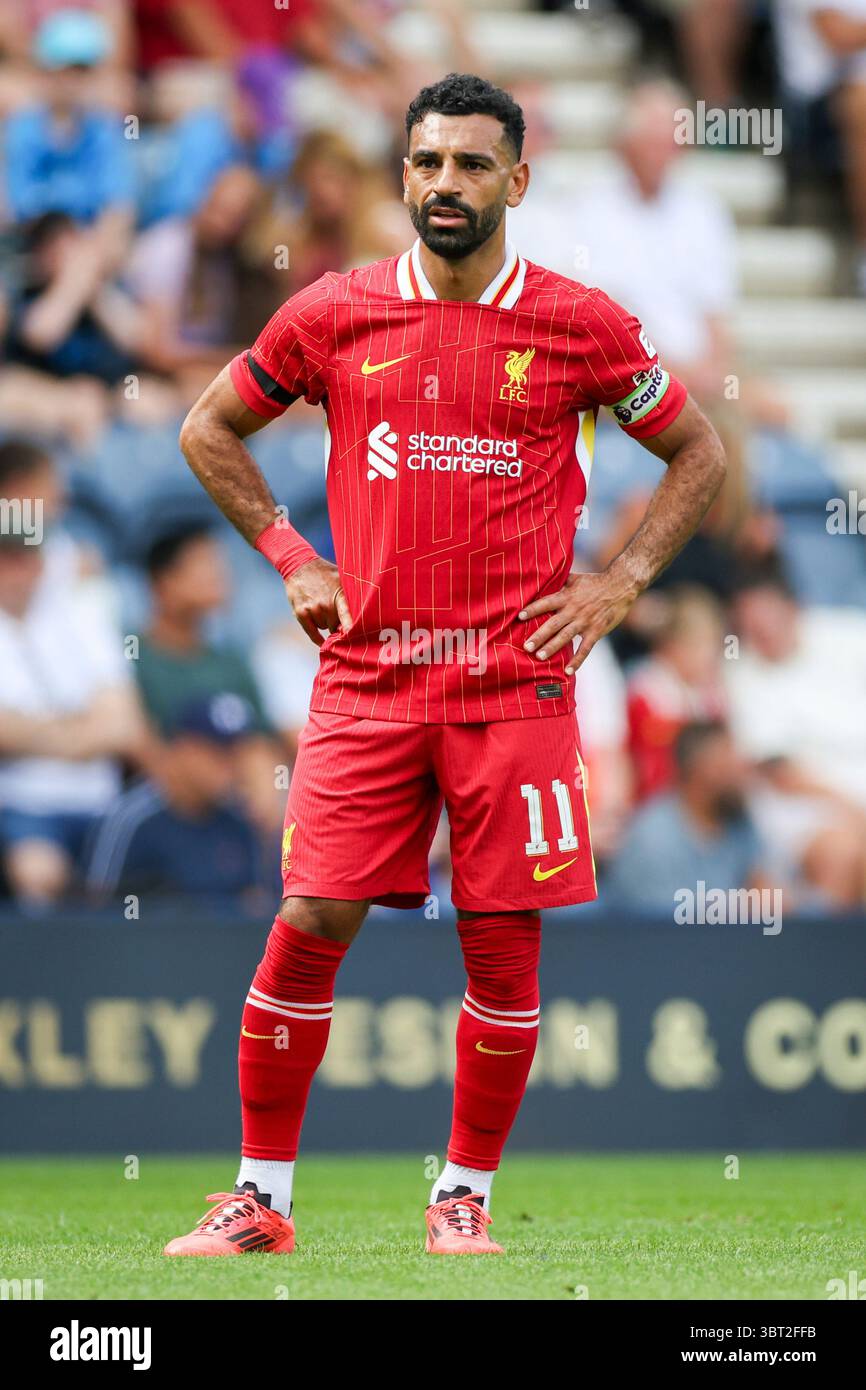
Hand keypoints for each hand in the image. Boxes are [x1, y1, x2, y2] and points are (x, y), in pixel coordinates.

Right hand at [286, 558, 351, 645]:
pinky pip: (312, 633)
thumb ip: (352, 593)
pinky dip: (317, 638)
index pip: (346, 614)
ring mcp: (313, 610)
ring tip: (322, 607)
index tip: (354, 636)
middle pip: (337, 626)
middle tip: (335, 611)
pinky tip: (322, 643)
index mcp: (339, 595)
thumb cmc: (325, 573)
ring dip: (325, 623)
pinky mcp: (301, 613)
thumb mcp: (342, 578)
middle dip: (338, 622)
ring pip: (325, 628)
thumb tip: (370, 607)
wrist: (299, 565)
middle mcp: (326, 604)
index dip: (350, 627)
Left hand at [519, 565, 641, 674]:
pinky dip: (577, 660)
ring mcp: (585, 622)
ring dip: (552, 647)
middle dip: (539, 635)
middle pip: (553, 624)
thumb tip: (541, 577)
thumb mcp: (575, 578)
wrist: (620, 586)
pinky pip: (585, 648)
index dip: (533, 609)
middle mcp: (574, 610)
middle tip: (526, 646)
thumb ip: (558, 581)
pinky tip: (568, 671)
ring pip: (565, 637)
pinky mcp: (596, 632)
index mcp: (567, 596)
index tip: (520, 616)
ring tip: (539, 657)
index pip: (546, 603)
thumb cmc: (595, 582)